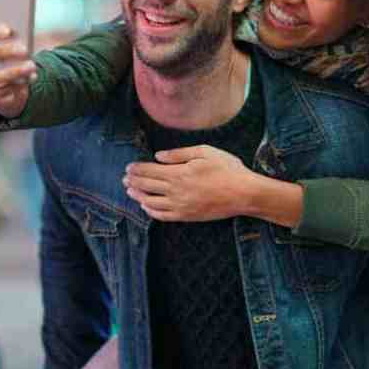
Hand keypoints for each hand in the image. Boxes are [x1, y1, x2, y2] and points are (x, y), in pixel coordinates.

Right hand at [0, 20, 36, 118]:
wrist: (6, 88)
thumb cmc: (6, 59)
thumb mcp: (6, 46)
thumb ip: (10, 39)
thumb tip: (23, 38)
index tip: (8, 30)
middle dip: (0, 51)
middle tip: (24, 49)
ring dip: (11, 72)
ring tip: (30, 66)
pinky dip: (14, 86)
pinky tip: (28, 79)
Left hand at [123, 145, 256, 221]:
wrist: (243, 193)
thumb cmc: (227, 169)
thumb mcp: (204, 152)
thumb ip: (179, 154)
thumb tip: (158, 156)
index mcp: (179, 173)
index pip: (150, 170)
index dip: (137, 169)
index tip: (128, 167)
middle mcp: (176, 191)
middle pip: (147, 186)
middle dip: (133, 181)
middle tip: (124, 178)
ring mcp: (181, 206)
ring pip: (151, 202)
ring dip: (138, 196)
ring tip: (129, 191)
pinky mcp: (187, 216)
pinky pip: (163, 216)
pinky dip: (151, 211)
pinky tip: (146, 207)